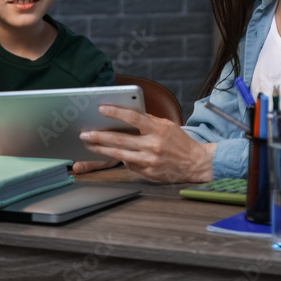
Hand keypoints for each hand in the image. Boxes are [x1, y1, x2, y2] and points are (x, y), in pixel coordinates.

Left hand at [78, 105, 215, 183]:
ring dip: (101, 149)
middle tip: (84, 133)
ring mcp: (149, 160)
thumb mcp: (167, 125)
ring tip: (89, 144)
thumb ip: (148, 121)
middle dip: (99, 136)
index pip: (133, 118)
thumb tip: (127, 115)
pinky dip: (118, 158)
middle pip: (120, 139)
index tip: (101, 108)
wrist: (195, 163)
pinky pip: (128, 164)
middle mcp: (152, 145)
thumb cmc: (180, 142)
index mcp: (158, 129)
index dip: (116, 112)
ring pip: (119, 154)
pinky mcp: (148, 172)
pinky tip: (108, 154)